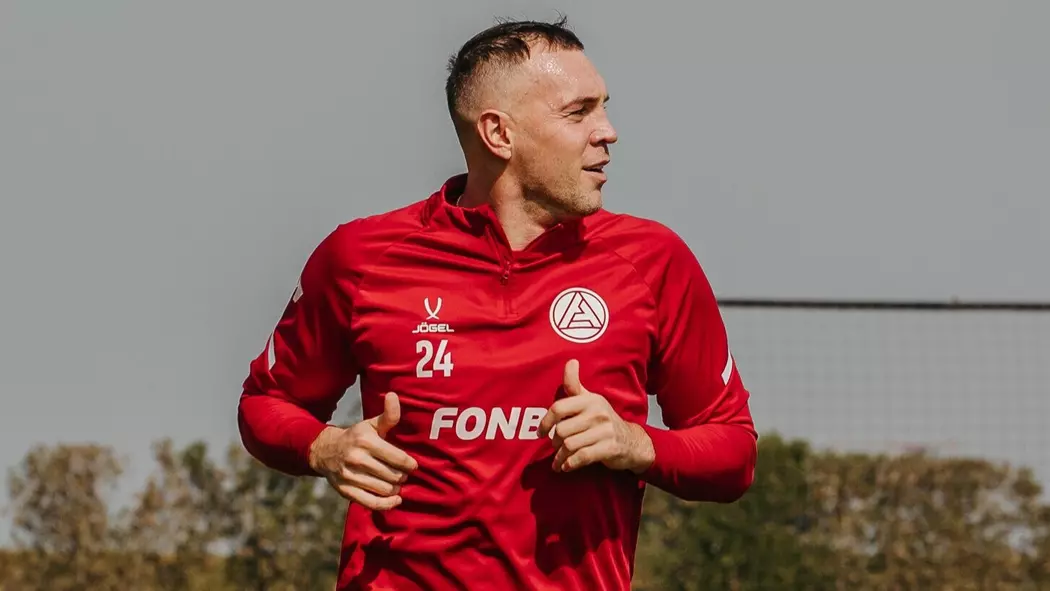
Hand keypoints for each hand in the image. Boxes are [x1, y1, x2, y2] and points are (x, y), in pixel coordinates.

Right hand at [308, 392, 418, 509]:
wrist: (325, 451)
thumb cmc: (356, 437)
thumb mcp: (371, 424)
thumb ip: (388, 415)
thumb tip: (394, 395)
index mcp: (366, 441)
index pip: (397, 458)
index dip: (410, 464)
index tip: (413, 465)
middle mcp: (357, 458)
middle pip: (393, 475)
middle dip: (402, 476)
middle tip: (403, 474)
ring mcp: (350, 476)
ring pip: (385, 489)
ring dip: (396, 489)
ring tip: (396, 483)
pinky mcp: (345, 491)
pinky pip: (371, 503)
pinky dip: (387, 504)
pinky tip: (395, 499)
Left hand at [539, 359, 654, 473]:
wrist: (632, 441)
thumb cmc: (603, 420)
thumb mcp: (590, 400)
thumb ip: (575, 385)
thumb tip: (570, 361)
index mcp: (590, 400)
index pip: (558, 408)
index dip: (545, 422)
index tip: (540, 433)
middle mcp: (598, 412)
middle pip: (561, 430)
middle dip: (554, 443)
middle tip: (555, 448)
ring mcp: (605, 430)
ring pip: (569, 445)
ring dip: (560, 457)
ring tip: (558, 461)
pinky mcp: (609, 448)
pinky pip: (582, 457)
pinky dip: (570, 464)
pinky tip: (566, 467)